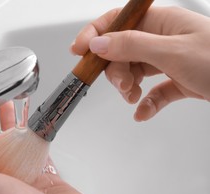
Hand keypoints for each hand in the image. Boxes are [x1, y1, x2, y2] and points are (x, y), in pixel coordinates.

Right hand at [71, 6, 209, 120]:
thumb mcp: (172, 51)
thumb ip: (132, 46)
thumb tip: (98, 42)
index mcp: (159, 22)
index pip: (117, 21)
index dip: (95, 33)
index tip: (78, 50)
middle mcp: (161, 38)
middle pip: (121, 50)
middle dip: (116, 70)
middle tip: (122, 85)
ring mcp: (168, 60)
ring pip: (134, 71)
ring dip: (128, 87)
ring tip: (133, 97)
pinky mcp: (176, 81)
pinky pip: (152, 91)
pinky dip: (146, 102)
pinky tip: (143, 111)